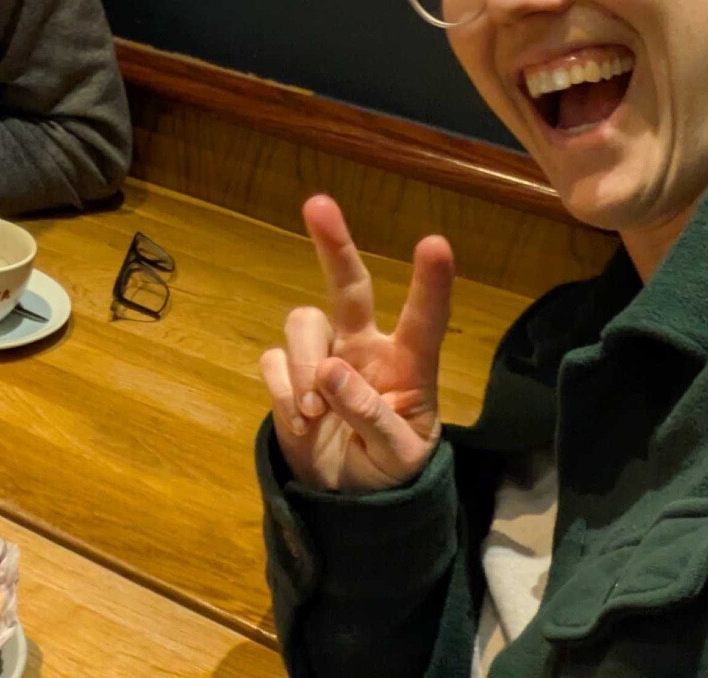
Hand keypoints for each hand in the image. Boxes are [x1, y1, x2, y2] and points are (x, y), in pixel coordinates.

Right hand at [259, 194, 453, 493]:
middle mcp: (364, 348)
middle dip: (334, 245)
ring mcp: (323, 358)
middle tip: (318, 204)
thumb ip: (372, 417)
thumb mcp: (399, 459)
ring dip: (302, 366)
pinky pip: (272, 362)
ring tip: (314, 414)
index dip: (431, 283)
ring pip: (302, 325)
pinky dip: (282, 393)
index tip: (435, 243)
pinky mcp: (286, 375)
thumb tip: (330, 372)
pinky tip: (302, 424)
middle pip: (349, 287)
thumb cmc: (391, 474)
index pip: (425, 319)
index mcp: (408, 366)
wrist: (348, 503)